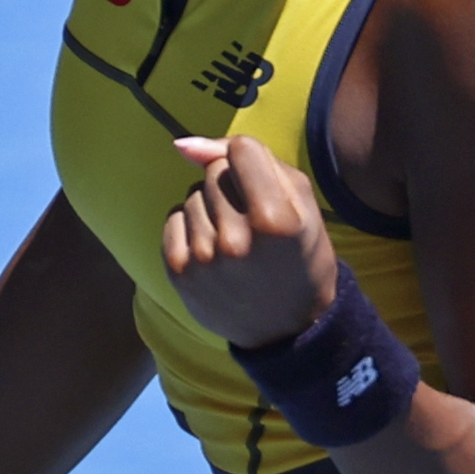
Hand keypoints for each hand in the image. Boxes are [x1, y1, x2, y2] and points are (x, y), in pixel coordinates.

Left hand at [161, 134, 336, 348]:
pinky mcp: (179, 272)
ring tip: (235, 238)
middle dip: (231, 185)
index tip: (263, 185)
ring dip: (210, 207)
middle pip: (214, 171)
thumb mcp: (301, 202)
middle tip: (252, 220)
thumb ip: (251, 158)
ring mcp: (203, 258)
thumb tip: (183, 145)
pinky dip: (190, 226)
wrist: (288, 328)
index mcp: (276, 220)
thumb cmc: (301, 256)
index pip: (241, 150)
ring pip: (192, 194)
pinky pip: (173, 219)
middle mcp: (236, 240)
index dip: (251, 161)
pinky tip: (213, 249)